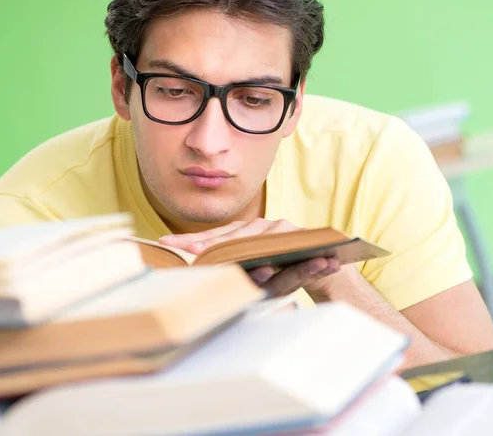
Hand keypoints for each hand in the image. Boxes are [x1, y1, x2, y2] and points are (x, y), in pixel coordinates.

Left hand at [159, 218, 340, 296]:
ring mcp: (278, 228)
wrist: (326, 264)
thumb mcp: (261, 264)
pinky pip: (277, 246)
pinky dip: (261, 250)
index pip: (216, 236)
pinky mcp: (297, 236)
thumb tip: (200, 264)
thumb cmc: (287, 266)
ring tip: (198, 250)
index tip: (166, 242)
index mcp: (248, 232)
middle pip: (228, 236)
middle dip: (204, 243)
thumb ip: (241, 263)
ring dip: (225, 246)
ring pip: (248, 239)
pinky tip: (246, 257)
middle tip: (184, 249)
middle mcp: (261, 225)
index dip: (193, 239)